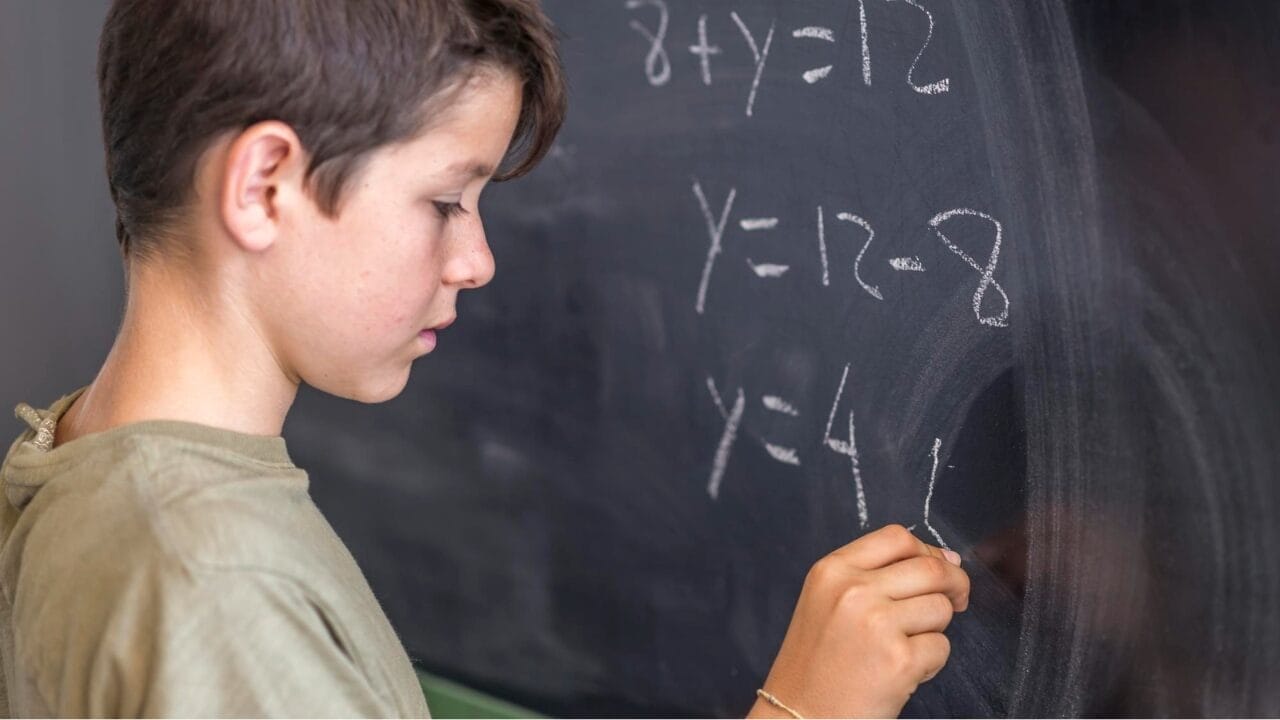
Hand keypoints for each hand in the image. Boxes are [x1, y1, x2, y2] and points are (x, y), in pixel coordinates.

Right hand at [747, 524, 969, 718]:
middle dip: (955, 584)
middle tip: (956, 602)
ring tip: (904, 649)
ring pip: (941, 608)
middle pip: (931, 568)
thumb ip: (875, 576)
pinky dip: (930, 663)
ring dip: (935, 629)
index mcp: (832, 570)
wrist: (800, 717)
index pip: (898, 537)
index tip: (940, 567)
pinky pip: (941, 647)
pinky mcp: (899, 660)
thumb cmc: (817, 665)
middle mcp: (853, 590)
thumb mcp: (826, 602)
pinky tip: (901, 674)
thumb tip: (947, 559)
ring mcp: (877, 624)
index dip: (929, 550)